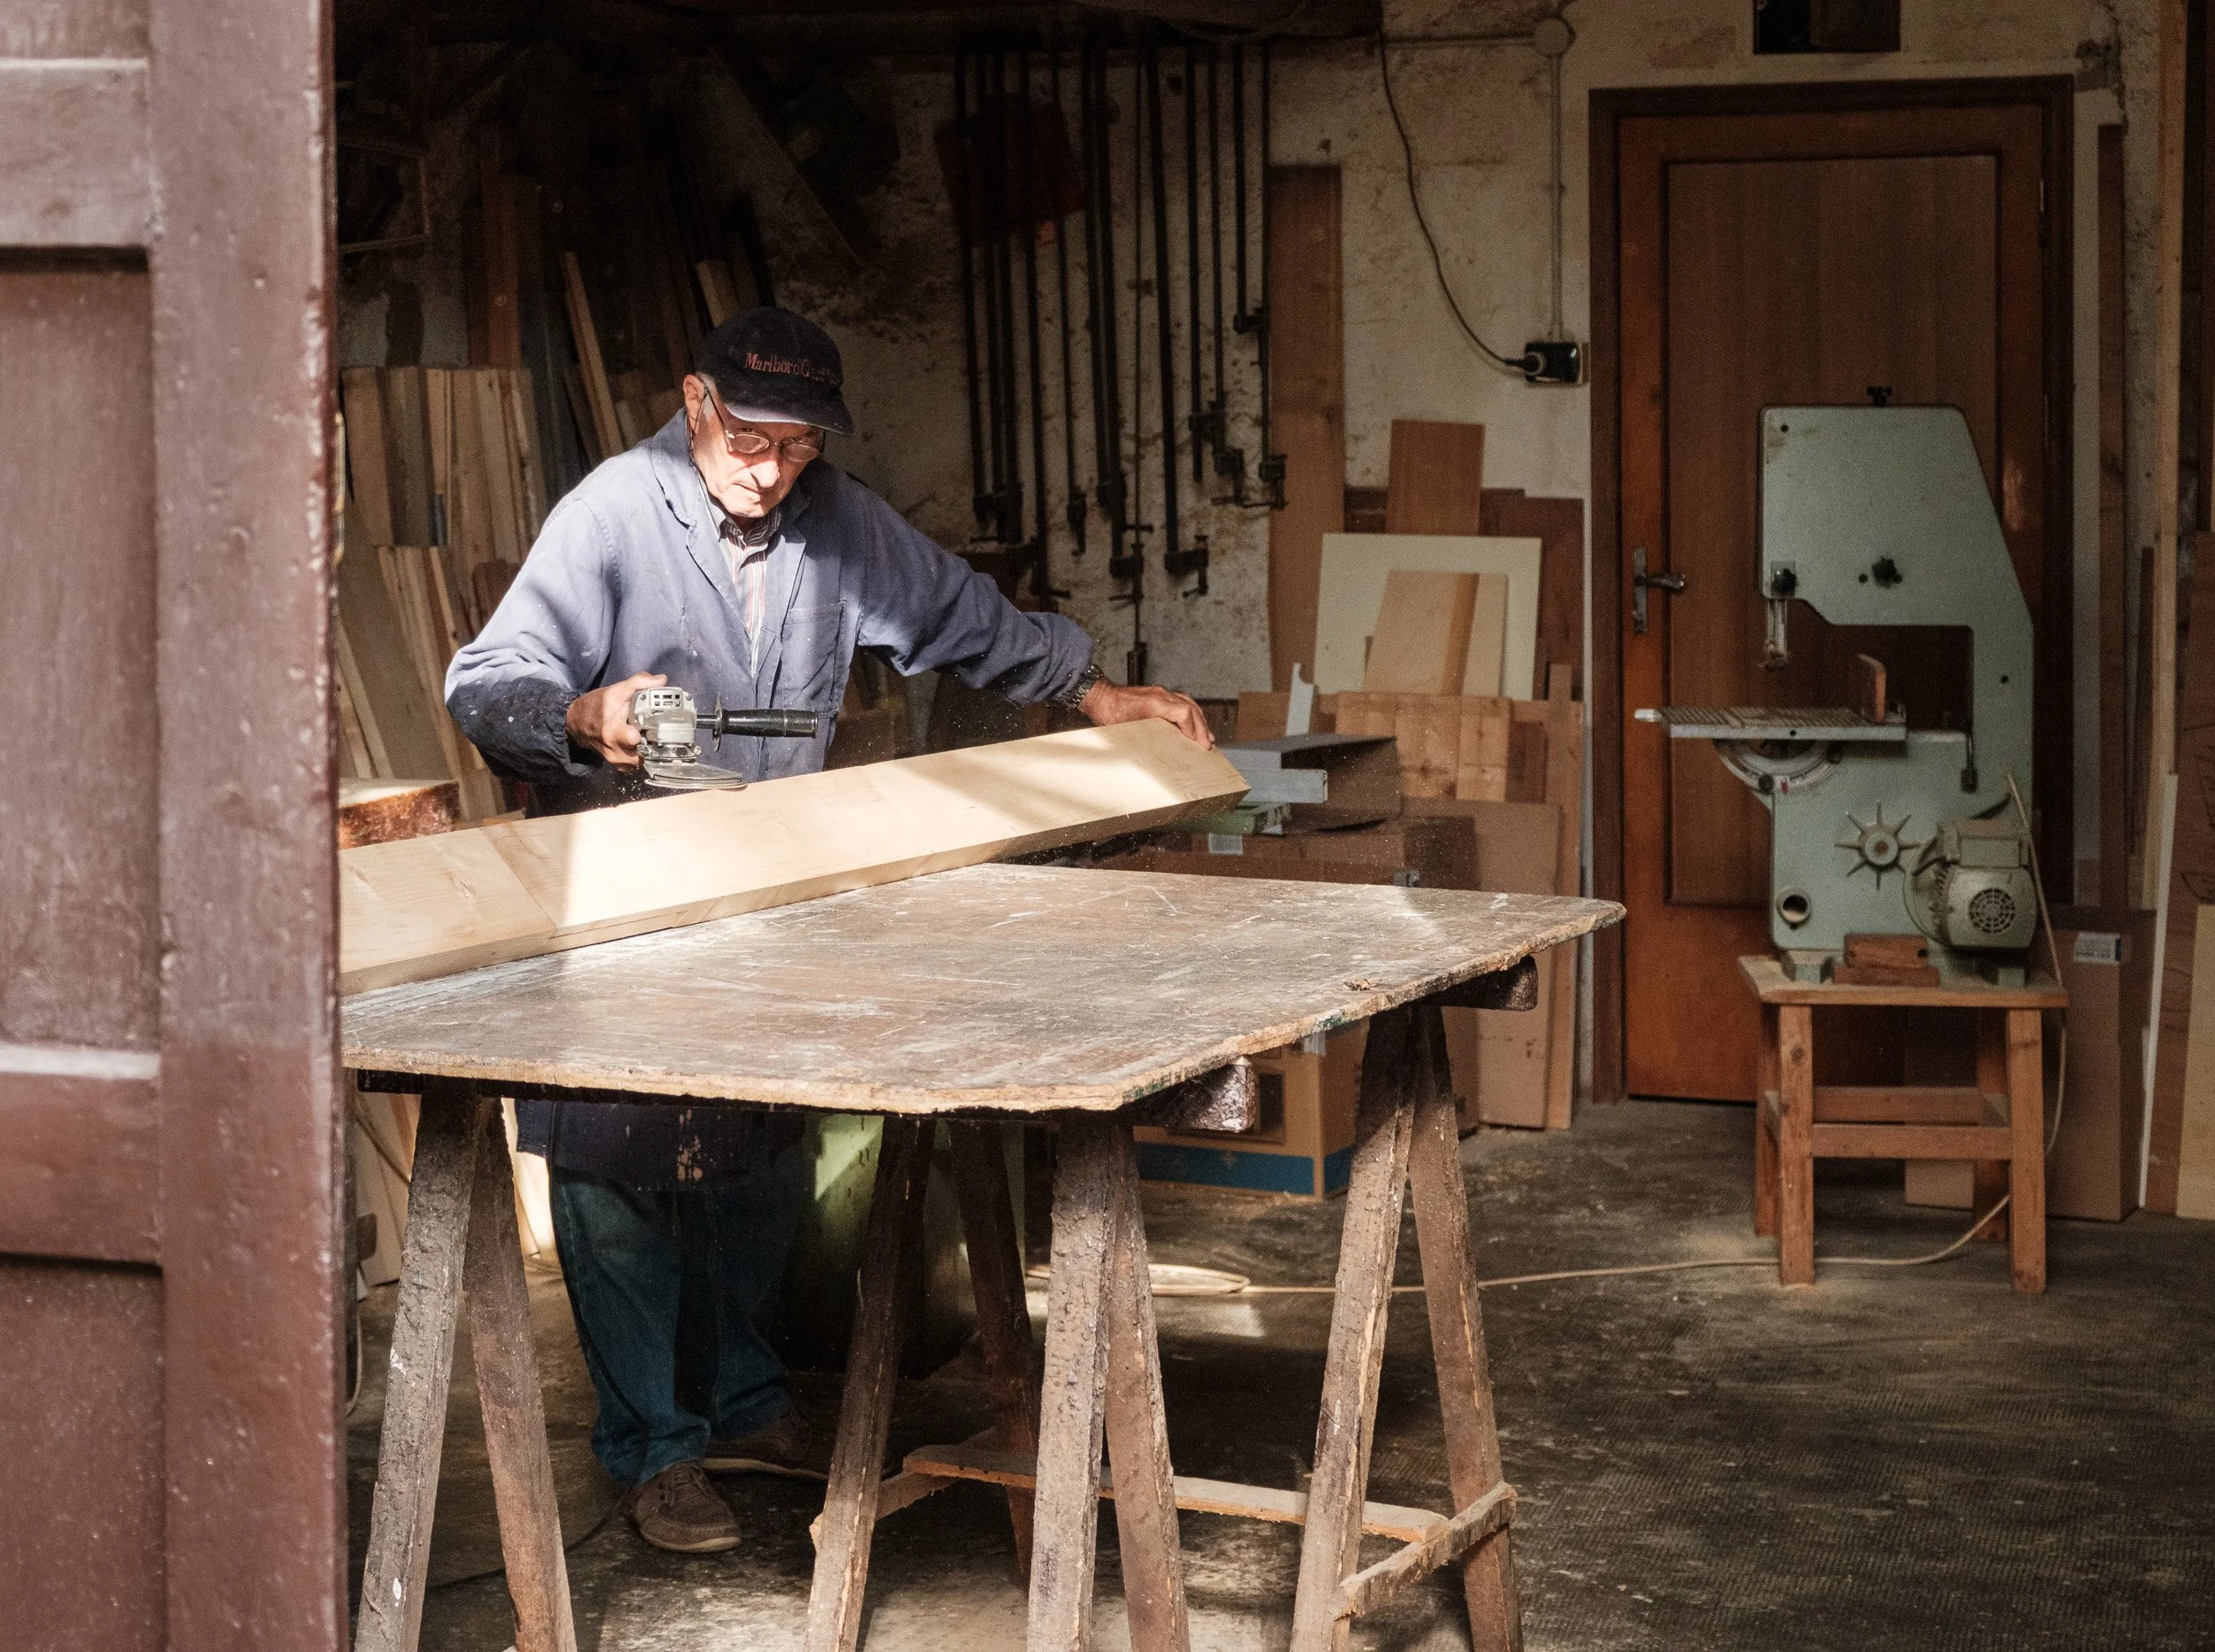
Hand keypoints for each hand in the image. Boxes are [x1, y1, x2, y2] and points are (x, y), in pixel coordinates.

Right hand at [565, 671, 664, 766]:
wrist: (576, 723)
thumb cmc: (596, 706)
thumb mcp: (616, 691)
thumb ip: (639, 683)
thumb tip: (662, 680)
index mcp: (612, 729)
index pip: (632, 739)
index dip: (647, 733)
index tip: (654, 725)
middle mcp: (613, 747)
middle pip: (641, 755)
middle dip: (652, 745)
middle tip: (656, 733)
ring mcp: (615, 759)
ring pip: (640, 762)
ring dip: (648, 752)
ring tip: (650, 739)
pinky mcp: (617, 765)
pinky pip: (635, 767)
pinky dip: (641, 758)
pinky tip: (643, 746)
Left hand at [1078, 679, 1214, 748]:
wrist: (1099, 696)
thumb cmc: (1108, 713)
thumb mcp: (1126, 729)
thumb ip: (1146, 737)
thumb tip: (1162, 753)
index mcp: (1155, 703)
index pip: (1184, 712)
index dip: (1194, 729)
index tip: (1199, 744)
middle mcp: (1161, 695)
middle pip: (1190, 708)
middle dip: (1201, 727)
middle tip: (1207, 744)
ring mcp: (1160, 693)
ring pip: (1188, 703)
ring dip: (1198, 720)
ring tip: (1205, 736)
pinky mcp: (1157, 695)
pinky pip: (1180, 702)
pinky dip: (1189, 714)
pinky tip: (1191, 724)